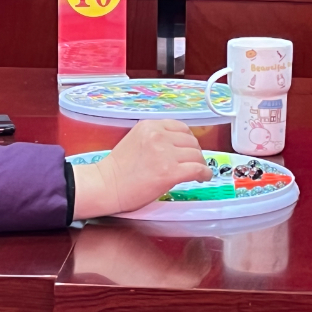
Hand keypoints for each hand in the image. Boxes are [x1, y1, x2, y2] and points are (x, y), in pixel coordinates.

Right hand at [71, 119, 213, 219]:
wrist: (106, 186)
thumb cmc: (118, 169)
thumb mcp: (136, 140)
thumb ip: (156, 138)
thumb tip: (179, 147)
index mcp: (150, 126)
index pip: (180, 127)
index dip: (188, 140)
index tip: (189, 148)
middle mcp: (159, 135)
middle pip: (191, 141)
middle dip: (195, 152)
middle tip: (193, 162)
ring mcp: (165, 153)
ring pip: (196, 155)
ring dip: (200, 163)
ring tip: (198, 172)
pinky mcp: (170, 172)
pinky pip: (197, 169)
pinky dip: (205, 173)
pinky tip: (203, 177)